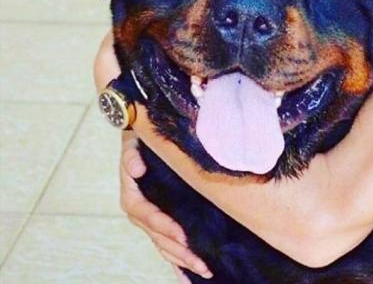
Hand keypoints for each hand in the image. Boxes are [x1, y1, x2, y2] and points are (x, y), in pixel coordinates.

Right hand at [121, 131, 213, 278]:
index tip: (183, 236)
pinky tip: (190, 274)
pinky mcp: (159, 222)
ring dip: (183, 260)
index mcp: (133, 199)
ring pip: (165, 246)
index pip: (150, 217)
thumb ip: (131, 156)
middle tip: (203, 265)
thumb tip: (136, 170)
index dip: (166, 227)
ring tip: (205, 272)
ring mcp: (150, 221)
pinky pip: (168, 243)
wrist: (140, 139)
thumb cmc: (139, 141)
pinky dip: (178, 259)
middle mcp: (140, 214)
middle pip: (160, 238)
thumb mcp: (132, 144)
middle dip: (181, 252)